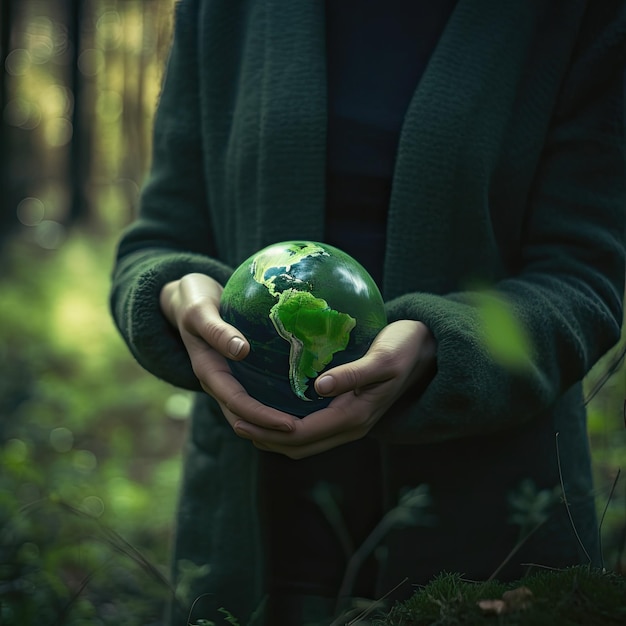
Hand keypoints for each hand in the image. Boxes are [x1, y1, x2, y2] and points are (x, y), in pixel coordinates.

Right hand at [159, 273, 296, 433]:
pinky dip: (274, 405)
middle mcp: (218, 382)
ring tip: (306, 427)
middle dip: (272, 429)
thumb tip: (241, 351)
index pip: (237, 403)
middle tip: (306, 432)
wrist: (187, 300)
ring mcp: (227, 380)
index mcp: (208, 372)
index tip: (289, 425)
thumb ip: (217, 331)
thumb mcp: (199, 312)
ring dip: (273, 424)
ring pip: (249, 412)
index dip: (262, 417)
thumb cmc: (194, 302)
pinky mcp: (238, 374)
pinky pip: (256, 396)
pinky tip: (300, 403)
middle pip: (245, 417)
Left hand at [232, 320, 436, 458]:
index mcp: (355, 416)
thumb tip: (320, 387)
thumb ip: (354, 374)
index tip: (240, 418)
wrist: (427, 351)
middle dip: (265, 439)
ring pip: (305, 442)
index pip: (303, 434)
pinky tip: (273, 407)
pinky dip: (288, 426)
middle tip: (234, 421)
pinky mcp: (348, 413)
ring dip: (274, 437)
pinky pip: (312, 428)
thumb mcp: (383, 357)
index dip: (269, 431)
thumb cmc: (404, 348)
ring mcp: (350, 423)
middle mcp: (351, 426)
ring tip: (246, 419)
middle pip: (299, 446)